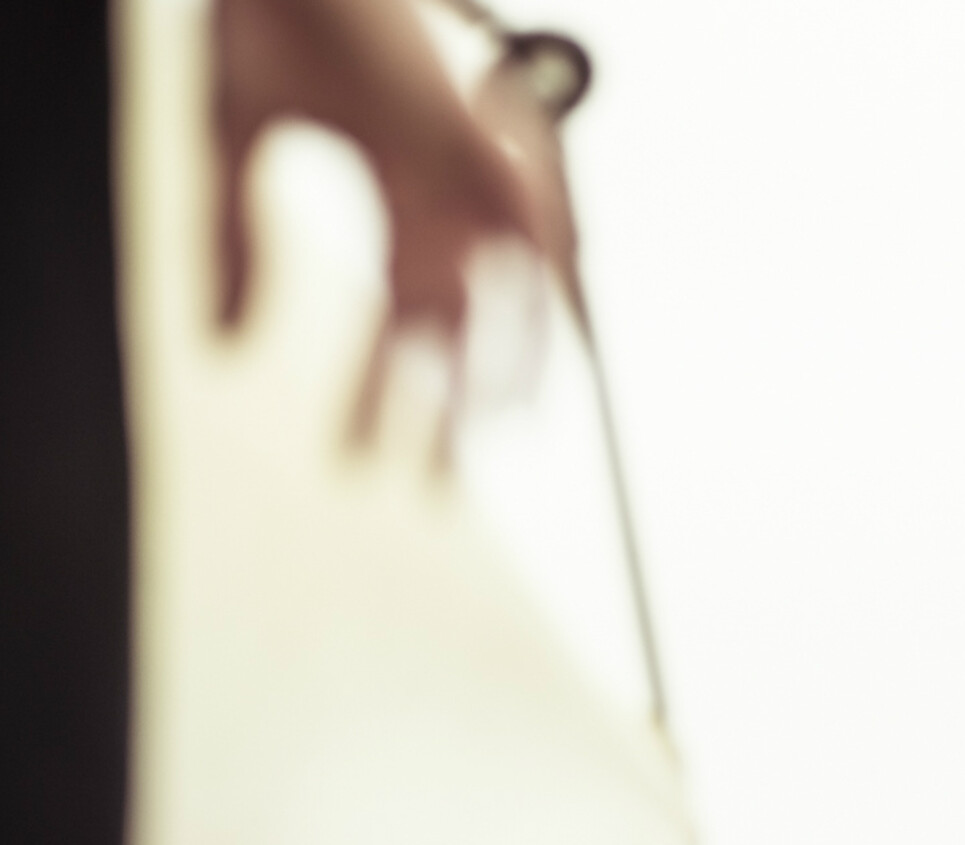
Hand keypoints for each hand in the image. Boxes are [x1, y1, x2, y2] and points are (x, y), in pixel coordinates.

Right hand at [211, 0, 543, 461]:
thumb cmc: (275, 22)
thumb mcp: (235, 147)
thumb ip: (232, 243)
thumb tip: (226, 345)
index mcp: (406, 194)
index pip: (405, 316)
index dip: (382, 391)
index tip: (360, 462)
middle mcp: (452, 188)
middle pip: (466, 322)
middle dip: (449, 403)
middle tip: (435, 484)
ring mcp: (476, 163)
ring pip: (509, 287)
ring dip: (503, 364)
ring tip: (488, 434)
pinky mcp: (483, 136)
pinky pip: (532, 225)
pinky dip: (542, 283)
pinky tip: (537, 352)